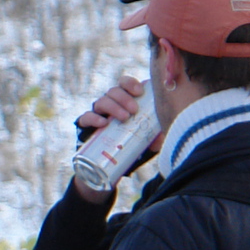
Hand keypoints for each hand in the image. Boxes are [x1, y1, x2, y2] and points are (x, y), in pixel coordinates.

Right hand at [72, 74, 154, 200]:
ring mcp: (97, 114)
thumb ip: (156, 137)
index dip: (130, 83)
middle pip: (113, 91)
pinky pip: (86, 117)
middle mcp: (110, 104)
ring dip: (113, 107)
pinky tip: (103, 123)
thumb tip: (162, 136)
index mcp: (124, 101)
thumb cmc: (132, 146)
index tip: (140, 92)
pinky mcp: (86, 126)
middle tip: (134, 110)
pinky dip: (94, 118)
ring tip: (124, 118)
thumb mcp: (147, 141)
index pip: (124, 83)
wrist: (110, 165)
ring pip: (101, 101)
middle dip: (124, 98)